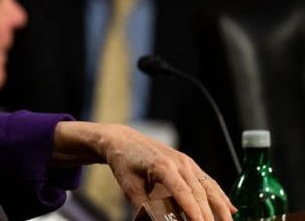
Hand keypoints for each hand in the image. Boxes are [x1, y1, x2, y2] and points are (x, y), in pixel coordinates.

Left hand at [52, 122, 235, 220]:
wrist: (123, 140)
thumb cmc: (124, 162)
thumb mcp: (129, 186)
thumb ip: (142, 205)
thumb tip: (152, 219)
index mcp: (163, 166)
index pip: (183, 192)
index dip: (193, 210)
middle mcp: (179, 162)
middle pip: (199, 192)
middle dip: (208, 214)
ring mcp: (187, 162)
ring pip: (209, 187)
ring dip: (221, 207)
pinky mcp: (189, 164)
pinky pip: (208, 181)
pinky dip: (220, 196)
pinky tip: (231, 209)